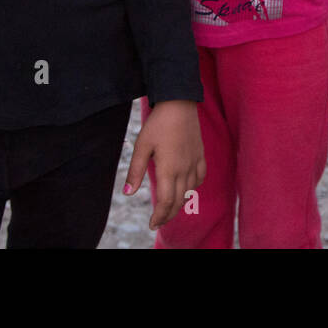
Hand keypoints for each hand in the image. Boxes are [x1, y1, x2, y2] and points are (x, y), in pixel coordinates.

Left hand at [123, 100, 204, 230]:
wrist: (179, 103)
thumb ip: (135, 171)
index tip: (152, 225)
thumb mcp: (142, 146)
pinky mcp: (200, 154)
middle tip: (159, 222)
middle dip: (168, 214)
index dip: (159, 216)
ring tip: (169, 208)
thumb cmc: (158, 123)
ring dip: (180, 203)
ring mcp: (194, 162)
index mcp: (169, 169)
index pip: (166, 202)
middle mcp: (184, 169)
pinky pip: (200, 177)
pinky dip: (193, 188)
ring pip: (190, 191)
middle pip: (178, 201)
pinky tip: (186, 188)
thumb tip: (127, 193)